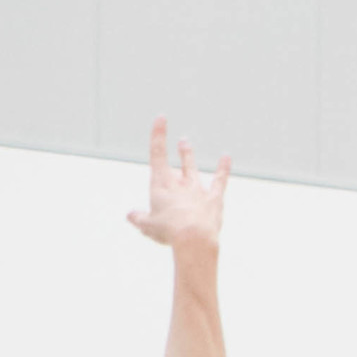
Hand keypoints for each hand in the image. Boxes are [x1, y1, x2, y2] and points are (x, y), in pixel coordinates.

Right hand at [126, 118, 228, 251]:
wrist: (194, 237)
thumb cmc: (168, 231)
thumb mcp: (147, 226)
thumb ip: (139, 218)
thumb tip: (131, 215)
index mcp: (161, 185)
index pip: (157, 154)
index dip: (159, 135)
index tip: (161, 119)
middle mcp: (180, 183)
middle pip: (178, 163)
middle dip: (180, 152)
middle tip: (183, 141)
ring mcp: (198, 190)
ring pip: (193, 169)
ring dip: (189, 157)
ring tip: (186, 145)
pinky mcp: (213, 199)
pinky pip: (219, 181)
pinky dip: (222, 169)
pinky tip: (226, 158)